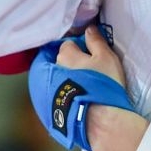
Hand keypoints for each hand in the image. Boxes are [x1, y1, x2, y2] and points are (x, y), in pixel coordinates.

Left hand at [28, 26, 132, 150]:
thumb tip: (89, 28)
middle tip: (88, 74)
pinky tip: (75, 102)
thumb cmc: (103, 86)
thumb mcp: (106, 57)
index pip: (69, 44)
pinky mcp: (46, 109)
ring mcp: (45, 91)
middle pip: (61, 62)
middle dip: (71, 65)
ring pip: (55, 80)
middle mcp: (49, 70)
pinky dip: (61, 97)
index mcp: (63, 55)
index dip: (80, 49)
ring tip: (83, 89)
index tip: (90, 57)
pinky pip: (53, 97)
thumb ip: (96, 40)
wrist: (97, 122)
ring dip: (65, 81)